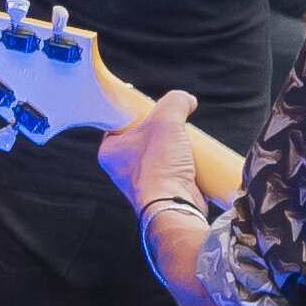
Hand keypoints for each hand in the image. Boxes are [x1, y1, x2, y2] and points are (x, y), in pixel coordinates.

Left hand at [100, 85, 207, 234]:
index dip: (139, 111)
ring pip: (163, 153)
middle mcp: (123, 167)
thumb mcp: (166, 121)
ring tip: (187, 145)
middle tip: (175, 126)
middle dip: (165, 130)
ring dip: (178, 148)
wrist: (174, 205)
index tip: (154, 107)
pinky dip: (186, 164)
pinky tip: (195, 160)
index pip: (122, 121)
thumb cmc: (159, 167)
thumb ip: (175, 102)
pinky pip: (176, 169)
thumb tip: (186, 100)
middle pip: (147, 136)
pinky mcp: (164, 190)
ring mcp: (144, 181)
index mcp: (110, 150)